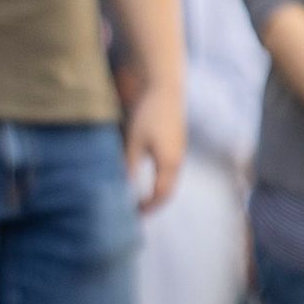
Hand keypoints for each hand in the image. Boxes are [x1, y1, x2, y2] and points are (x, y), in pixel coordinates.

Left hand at [124, 79, 188, 215]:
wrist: (165, 89)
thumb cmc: (148, 114)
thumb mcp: (134, 141)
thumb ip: (129, 165)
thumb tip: (124, 188)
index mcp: (168, 163)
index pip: (160, 195)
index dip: (147, 207)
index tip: (133, 214)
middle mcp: (177, 160)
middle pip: (168, 192)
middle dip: (154, 204)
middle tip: (137, 212)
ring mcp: (179, 152)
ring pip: (170, 181)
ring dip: (158, 193)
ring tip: (142, 200)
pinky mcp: (177, 144)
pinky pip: (171, 171)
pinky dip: (161, 181)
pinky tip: (149, 179)